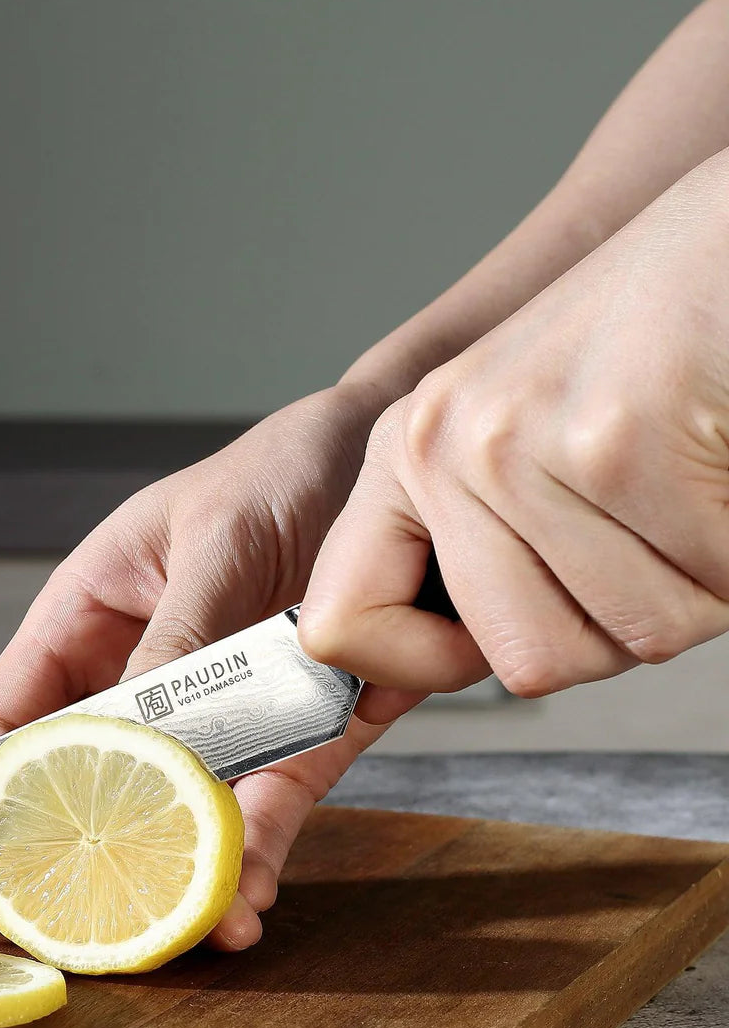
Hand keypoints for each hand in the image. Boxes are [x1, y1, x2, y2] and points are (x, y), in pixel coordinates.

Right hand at [0, 384, 410, 948]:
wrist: (404, 477)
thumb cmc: (287, 472)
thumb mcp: (217, 544)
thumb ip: (173, 639)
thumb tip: (129, 734)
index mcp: (91, 614)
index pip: (11, 708)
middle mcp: (144, 677)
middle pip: (93, 779)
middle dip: (93, 845)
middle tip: (96, 913)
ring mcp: (217, 715)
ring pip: (180, 810)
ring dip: (184, 870)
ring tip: (194, 924)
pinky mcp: (293, 736)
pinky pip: (265, 805)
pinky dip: (257, 851)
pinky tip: (248, 898)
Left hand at [300, 151, 728, 705]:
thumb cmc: (653, 348)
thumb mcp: (527, 445)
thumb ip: (485, 553)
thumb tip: (428, 679)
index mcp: (408, 454)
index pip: (337, 626)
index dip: (418, 666)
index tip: (474, 652)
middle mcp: (444, 445)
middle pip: (524, 662)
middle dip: (617, 628)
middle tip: (651, 540)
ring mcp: (519, 442)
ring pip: (631, 634)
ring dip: (696, 587)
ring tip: (691, 487)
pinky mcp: (615, 440)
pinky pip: (710, 585)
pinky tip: (723, 469)